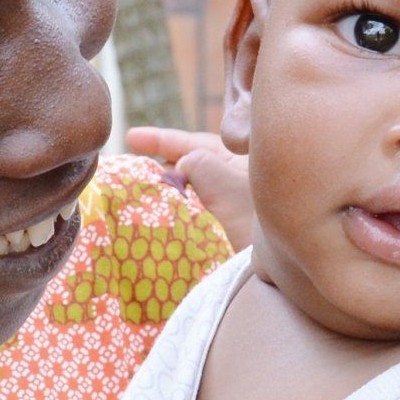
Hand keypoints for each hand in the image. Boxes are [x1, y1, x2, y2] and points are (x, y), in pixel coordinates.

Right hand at [125, 126, 255, 248]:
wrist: (274, 262)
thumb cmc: (251, 218)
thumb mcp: (219, 179)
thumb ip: (194, 162)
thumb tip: (179, 170)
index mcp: (235, 158)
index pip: (191, 142)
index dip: (158, 139)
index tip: (131, 137)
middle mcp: (230, 178)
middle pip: (186, 166)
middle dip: (156, 166)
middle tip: (126, 169)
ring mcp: (225, 205)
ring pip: (185, 191)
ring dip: (161, 191)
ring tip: (134, 193)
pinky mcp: (219, 229)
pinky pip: (188, 213)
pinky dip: (170, 211)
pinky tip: (153, 216)